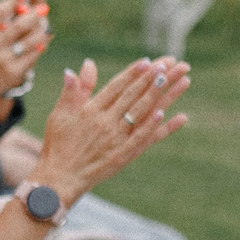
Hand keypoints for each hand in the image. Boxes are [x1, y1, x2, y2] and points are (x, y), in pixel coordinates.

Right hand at [0, 0, 49, 123]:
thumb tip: (12, 3)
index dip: (13, 0)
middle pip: (18, 24)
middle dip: (34, 14)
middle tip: (44, 8)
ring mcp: (3, 59)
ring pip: (29, 40)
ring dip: (40, 31)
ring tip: (45, 27)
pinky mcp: (13, 72)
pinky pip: (31, 56)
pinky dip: (38, 47)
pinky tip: (42, 43)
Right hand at [28, 57, 188, 204]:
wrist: (60, 179)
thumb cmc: (58, 146)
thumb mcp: (60, 114)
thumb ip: (73, 90)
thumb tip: (86, 64)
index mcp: (91, 111)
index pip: (117, 87)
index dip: (133, 73)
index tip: (148, 61)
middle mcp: (106, 122)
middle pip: (134, 95)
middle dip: (154, 77)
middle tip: (172, 63)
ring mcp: (116, 139)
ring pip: (143, 112)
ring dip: (163, 96)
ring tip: (180, 80)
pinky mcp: (123, 156)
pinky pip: (144, 138)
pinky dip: (156, 126)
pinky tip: (170, 114)